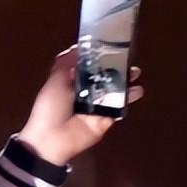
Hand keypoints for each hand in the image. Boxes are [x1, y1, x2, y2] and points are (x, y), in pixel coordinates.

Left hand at [16, 48, 144, 164]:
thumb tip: (76, 47)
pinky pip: (119, 107)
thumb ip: (65, 64)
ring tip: (135, 73)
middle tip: (126, 59)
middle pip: (104, 77)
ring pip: (114, 91)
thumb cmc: (50, 109)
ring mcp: (97, 106)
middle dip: (115, 68)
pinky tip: (136, 90)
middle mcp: (85, 93)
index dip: (98, 57)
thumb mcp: (54, 81)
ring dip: (125, 82)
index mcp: (71, 82)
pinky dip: (128, 99)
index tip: (109, 47)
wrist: (53, 139)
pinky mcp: (106, 118)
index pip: (87, 67)